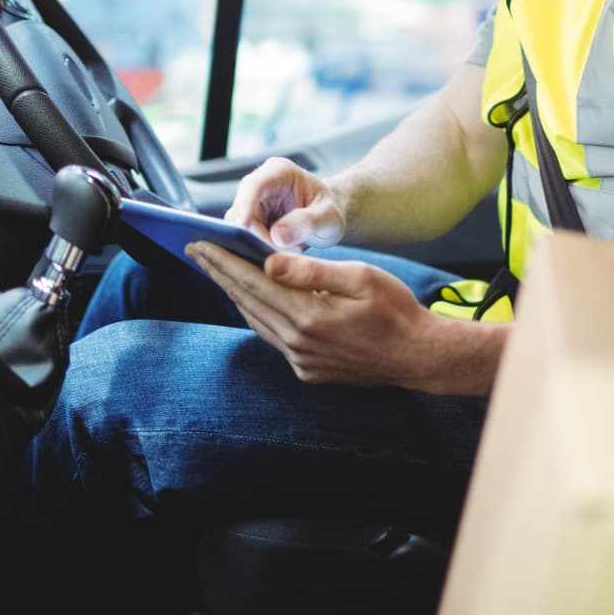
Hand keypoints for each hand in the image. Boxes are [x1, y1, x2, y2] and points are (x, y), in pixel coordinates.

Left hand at [189, 243, 432, 387]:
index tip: (199, 244)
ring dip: (235, 295)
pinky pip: (273, 338)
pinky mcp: (308, 370)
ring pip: (256, 322)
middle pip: (247, 301)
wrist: (418, 356)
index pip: (253, 282)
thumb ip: (311, 270)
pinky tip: (252, 301)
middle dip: (219, 273)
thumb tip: (268, 263)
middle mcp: (299, 342)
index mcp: (309, 315)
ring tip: (217, 271)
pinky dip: (257, 315)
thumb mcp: (360, 277)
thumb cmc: (395, 310)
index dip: (223, 261)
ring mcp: (302, 361)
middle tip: (195, 251)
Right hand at [224, 156, 346, 250]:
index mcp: (279, 172)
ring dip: (255, 246)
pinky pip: (241, 239)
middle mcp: (259, 185)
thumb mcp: (329, 217)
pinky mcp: (248, 223)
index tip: (243, 227)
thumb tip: (277, 236)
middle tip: (280, 254)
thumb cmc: (330, 212)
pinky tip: (274, 258)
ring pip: (237, 228)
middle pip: (241, 210)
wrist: (325, 219)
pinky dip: (254, 250)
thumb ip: (307, 223)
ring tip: (285, 254)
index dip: (244, 204)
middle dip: (254, 236)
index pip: (253, 185)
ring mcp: (251, 204)